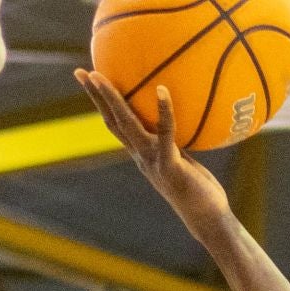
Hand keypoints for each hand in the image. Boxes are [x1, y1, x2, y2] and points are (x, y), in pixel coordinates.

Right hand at [75, 71, 230, 242]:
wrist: (208, 219)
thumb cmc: (200, 189)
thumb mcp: (183, 159)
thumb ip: (174, 141)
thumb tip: (178, 117)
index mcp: (142, 154)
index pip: (116, 125)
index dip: (101, 103)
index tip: (89, 80)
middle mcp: (142, 156)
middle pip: (114, 122)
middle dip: (96, 96)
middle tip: (82, 71)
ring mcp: (154, 161)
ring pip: (128, 125)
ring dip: (113, 100)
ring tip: (102, 76)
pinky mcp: (170, 165)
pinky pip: (165, 132)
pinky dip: (163, 110)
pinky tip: (161, 89)